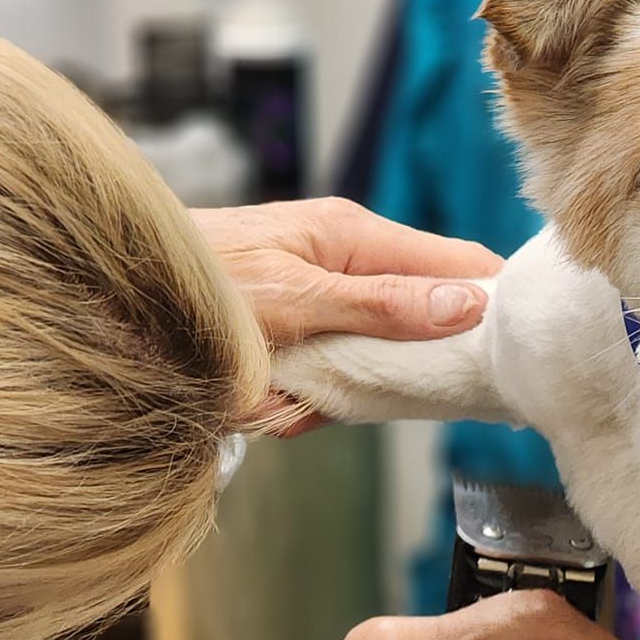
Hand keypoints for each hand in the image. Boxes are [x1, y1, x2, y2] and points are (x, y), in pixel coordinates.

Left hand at [191, 197, 502, 434]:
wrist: (117, 296)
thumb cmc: (197, 282)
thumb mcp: (297, 296)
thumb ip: (382, 304)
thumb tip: (467, 304)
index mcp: (354, 236)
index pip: (457, 263)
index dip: (495, 304)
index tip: (522, 352)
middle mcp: (346, 262)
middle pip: (425, 317)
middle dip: (414, 365)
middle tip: (413, 397)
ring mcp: (325, 300)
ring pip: (378, 360)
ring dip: (350, 391)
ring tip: (301, 395)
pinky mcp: (301, 336)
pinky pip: (332, 381)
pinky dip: (308, 403)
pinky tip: (275, 403)